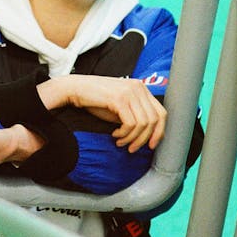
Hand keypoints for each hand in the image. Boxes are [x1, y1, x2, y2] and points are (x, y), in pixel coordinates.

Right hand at [37, 75, 166, 152]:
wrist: (75, 89)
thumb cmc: (96, 100)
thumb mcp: (120, 107)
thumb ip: (135, 116)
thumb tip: (148, 135)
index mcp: (141, 88)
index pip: (161, 112)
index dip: (159, 132)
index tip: (151, 145)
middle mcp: (138, 88)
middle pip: (155, 120)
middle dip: (144, 139)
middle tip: (132, 148)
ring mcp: (129, 92)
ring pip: (143, 124)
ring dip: (132, 138)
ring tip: (120, 142)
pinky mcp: (119, 98)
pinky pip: (130, 123)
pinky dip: (124, 134)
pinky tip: (114, 134)